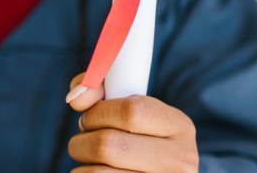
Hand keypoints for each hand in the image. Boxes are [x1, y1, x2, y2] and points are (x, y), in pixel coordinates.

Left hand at [65, 73, 197, 172]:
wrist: (152, 170)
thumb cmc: (134, 137)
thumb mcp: (130, 109)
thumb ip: (99, 90)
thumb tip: (76, 98)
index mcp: (179, 126)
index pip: (131, 112)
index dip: (98, 112)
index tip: (89, 117)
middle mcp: (180, 159)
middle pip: (110, 145)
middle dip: (83, 141)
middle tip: (83, 142)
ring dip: (82, 165)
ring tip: (89, 162)